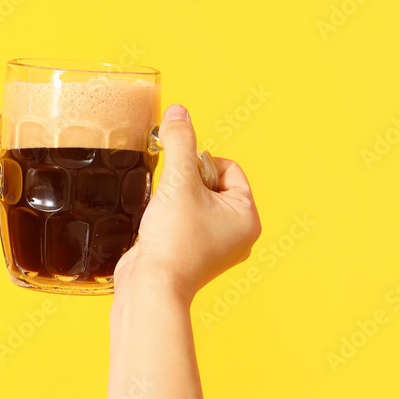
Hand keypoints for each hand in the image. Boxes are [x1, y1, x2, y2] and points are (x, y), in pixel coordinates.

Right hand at [114, 104, 261, 303]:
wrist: (151, 287)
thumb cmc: (174, 241)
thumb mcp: (178, 182)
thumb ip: (179, 142)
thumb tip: (179, 112)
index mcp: (247, 217)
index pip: (228, 168)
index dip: (200, 164)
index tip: (181, 179)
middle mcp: (238, 234)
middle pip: (212, 183)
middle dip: (187, 183)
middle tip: (173, 198)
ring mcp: (216, 247)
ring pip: (196, 202)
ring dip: (176, 199)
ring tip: (165, 213)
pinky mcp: (193, 254)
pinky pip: (185, 220)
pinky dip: (170, 216)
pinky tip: (158, 225)